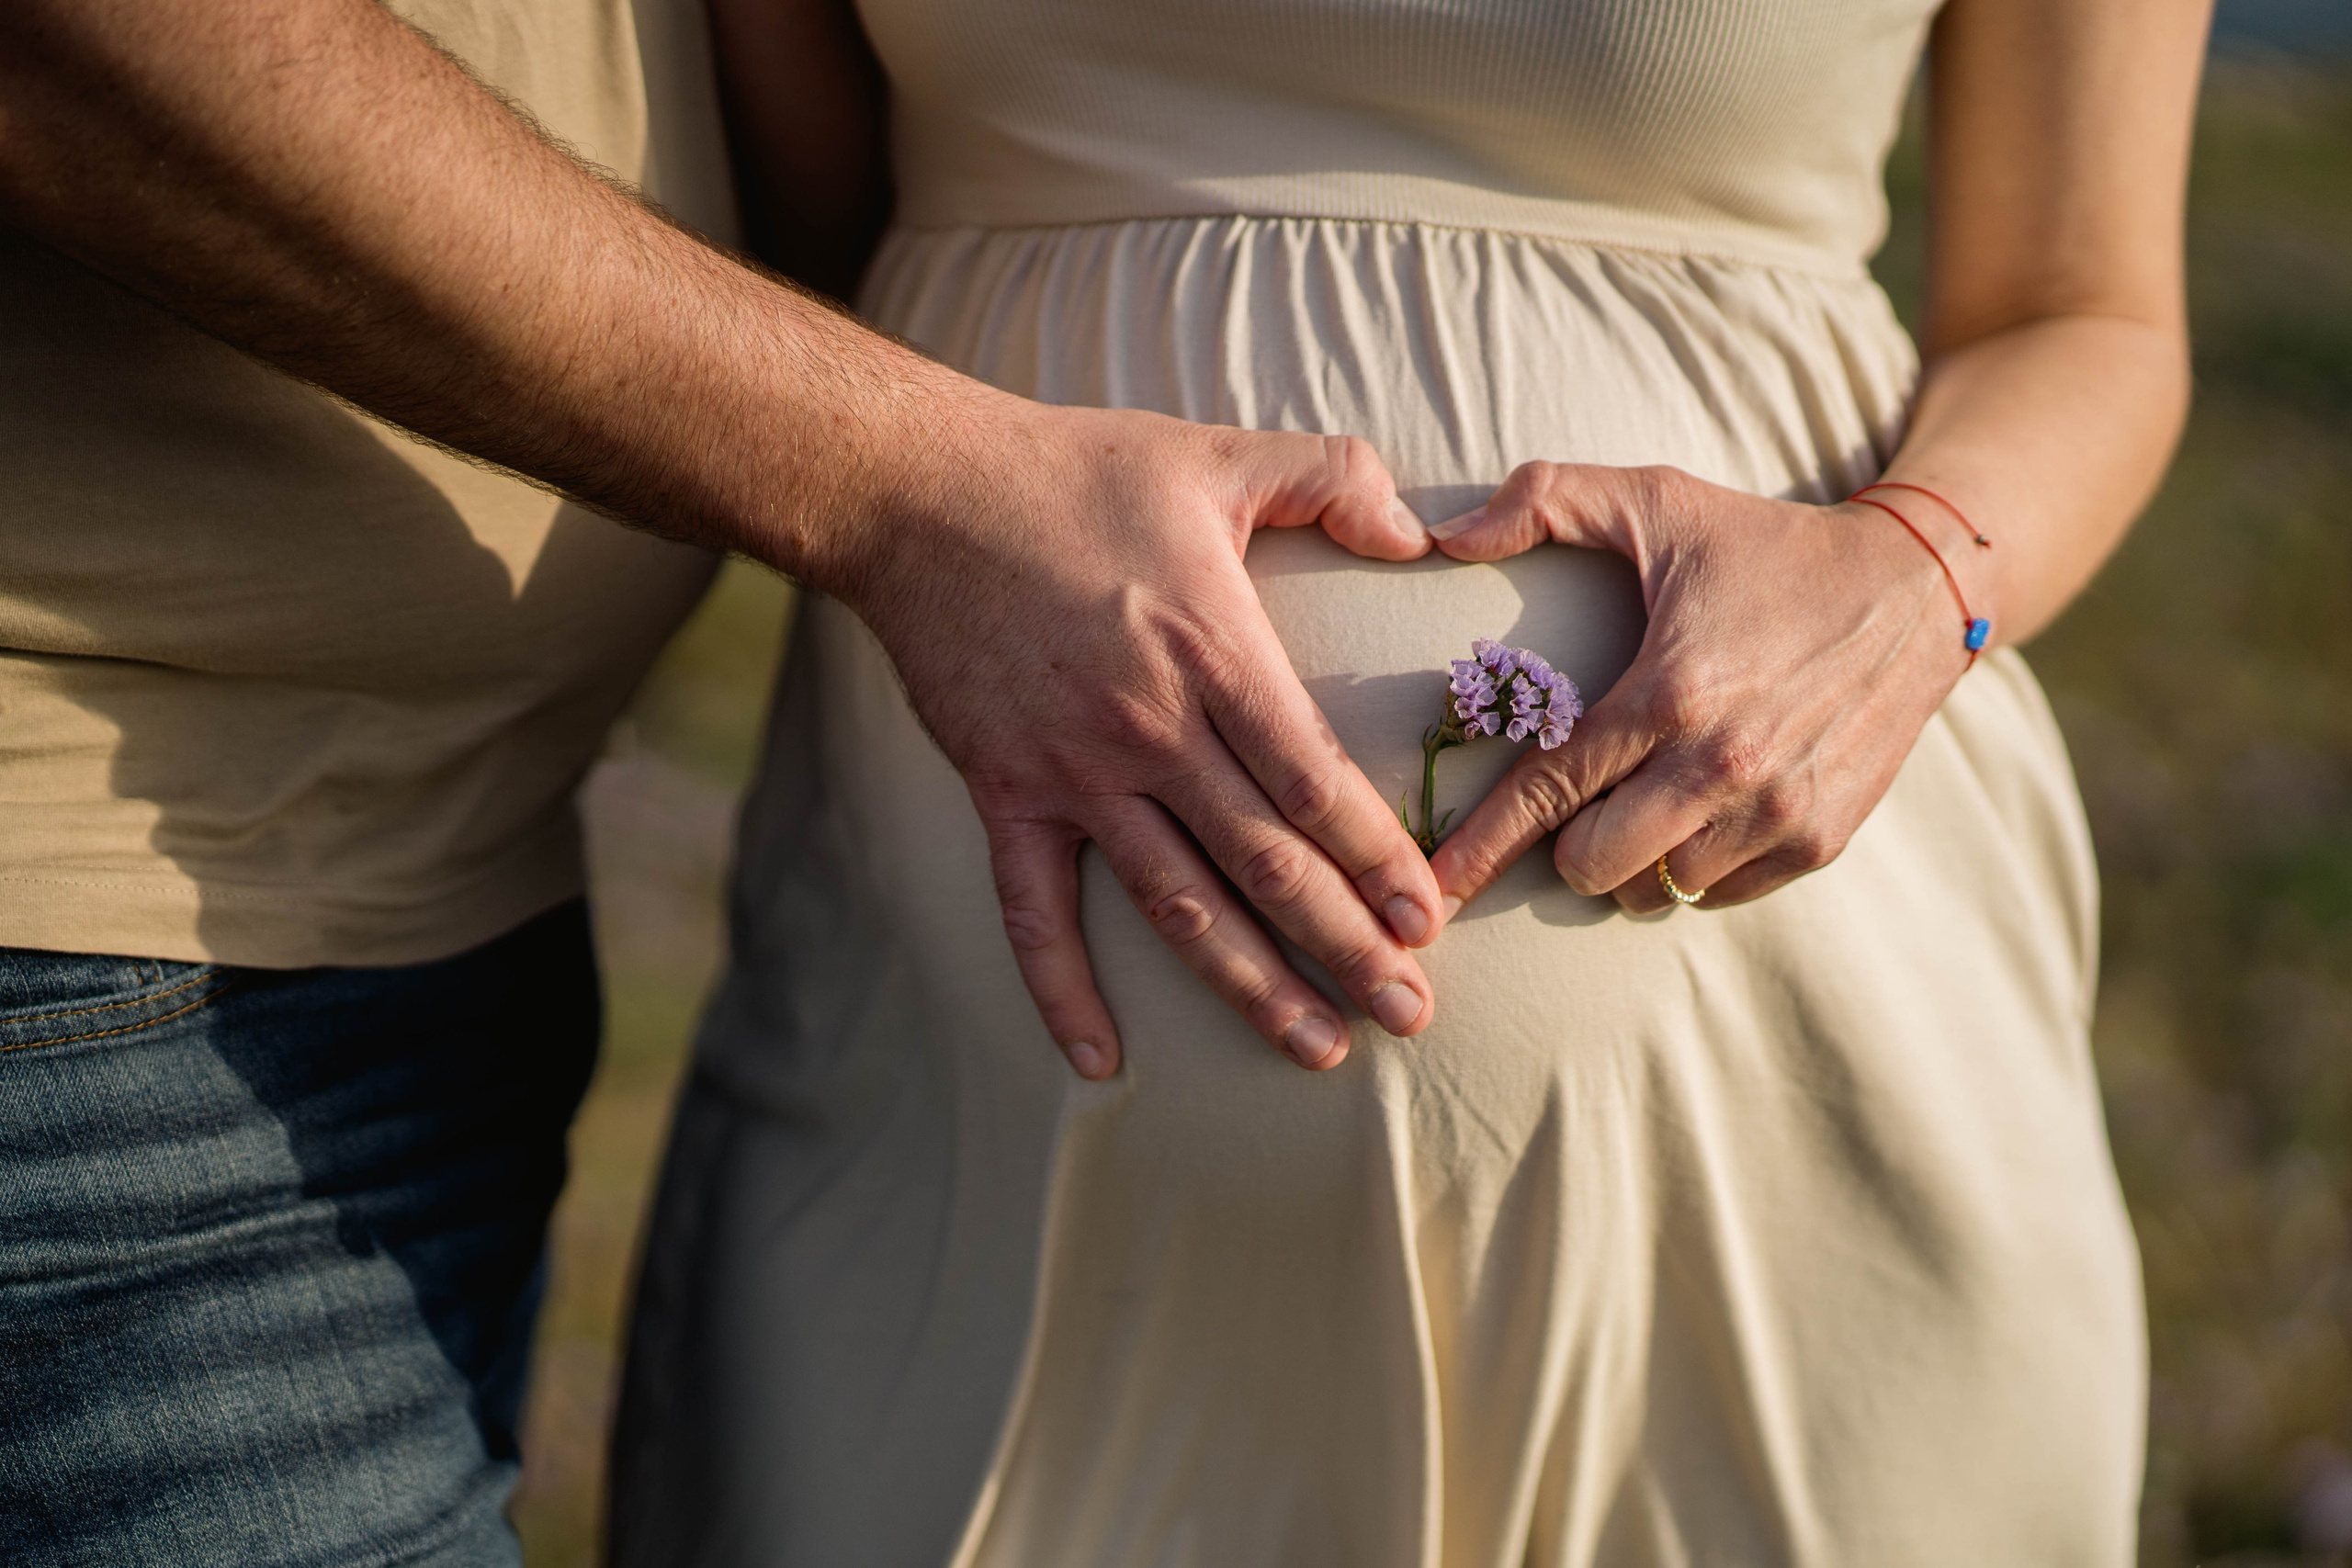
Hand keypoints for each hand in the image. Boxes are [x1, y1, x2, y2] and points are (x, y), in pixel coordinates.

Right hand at [834, 397, 1444, 1079]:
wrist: (920, 494)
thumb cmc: (1076, 472)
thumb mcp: (1217, 455)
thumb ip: (1333, 478)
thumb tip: (1416, 536)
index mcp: (1213, 654)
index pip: (1313, 783)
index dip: (1378, 860)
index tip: (1429, 921)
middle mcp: (1149, 730)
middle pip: (1265, 863)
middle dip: (1346, 946)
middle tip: (1408, 1015)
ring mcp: (1072, 772)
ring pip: (1176, 906)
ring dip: (1249, 985)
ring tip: (1315, 1048)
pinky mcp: (1004, 792)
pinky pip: (1034, 913)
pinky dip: (1064, 992)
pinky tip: (1102, 1062)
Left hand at [1424, 463, 1978, 915]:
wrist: (1917, 589)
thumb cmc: (1768, 547)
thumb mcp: (1661, 500)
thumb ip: (1547, 500)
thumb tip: (1443, 535)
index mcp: (1672, 692)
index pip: (1549, 790)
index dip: (1484, 846)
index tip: (1437, 888)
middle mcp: (1724, 766)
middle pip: (1593, 864)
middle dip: (1567, 844)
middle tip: (1582, 797)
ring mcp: (1777, 812)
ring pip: (1654, 890)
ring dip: (1633, 859)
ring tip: (1647, 798)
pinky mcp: (1819, 841)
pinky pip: (1716, 895)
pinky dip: (1694, 868)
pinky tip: (1703, 811)